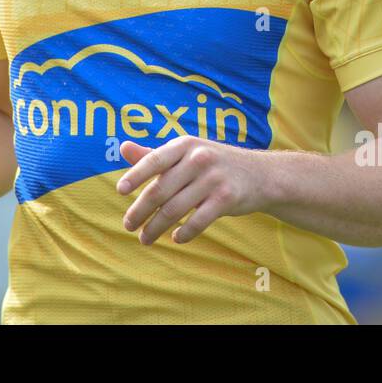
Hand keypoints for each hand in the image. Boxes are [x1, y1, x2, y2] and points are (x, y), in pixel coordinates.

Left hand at [117, 136, 268, 244]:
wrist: (261, 174)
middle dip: (140, 211)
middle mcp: (198, 158)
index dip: (136, 175)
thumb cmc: (214, 163)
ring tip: (145, 238)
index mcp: (185, 144)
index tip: (120, 191)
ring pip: (175, 209)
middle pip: (160, 190)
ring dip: (156, 227)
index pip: (154, 160)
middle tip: (128, 225)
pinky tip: (176, 238)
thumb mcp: (186, 152)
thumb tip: (122, 147)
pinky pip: (198, 221)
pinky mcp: (227, 199)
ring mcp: (214, 179)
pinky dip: (184, 233)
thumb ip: (154, 154)